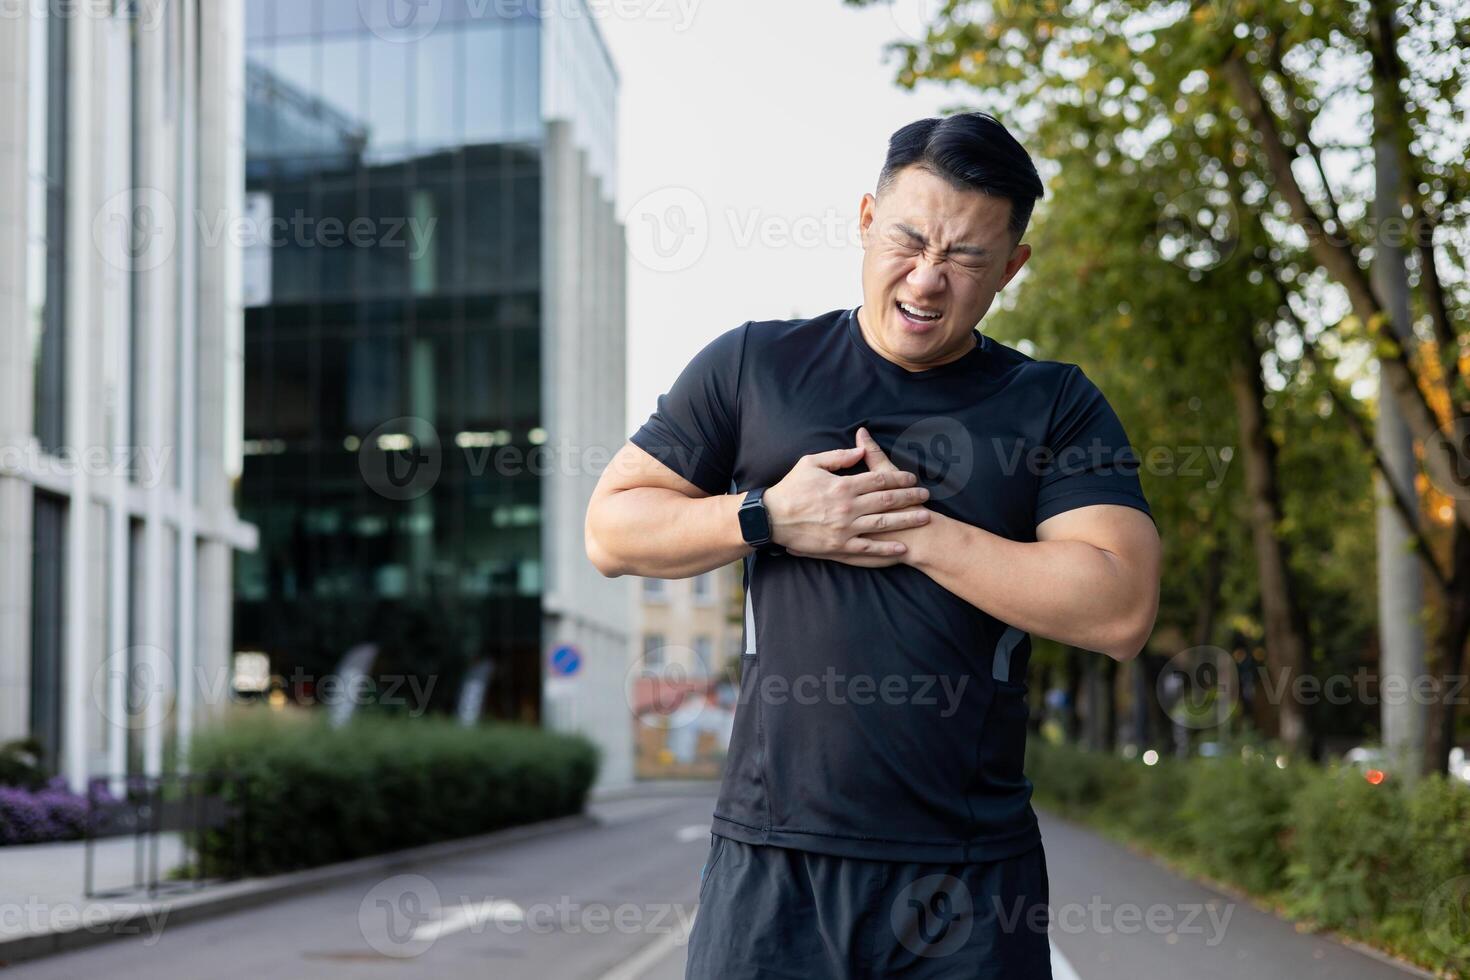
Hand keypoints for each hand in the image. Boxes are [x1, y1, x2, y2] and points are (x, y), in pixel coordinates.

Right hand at [763, 444, 930, 560]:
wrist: (771, 518)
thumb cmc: (790, 488)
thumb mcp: (811, 463)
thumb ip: (838, 456)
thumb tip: (860, 449)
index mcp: (843, 485)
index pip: (879, 479)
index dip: (899, 477)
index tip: (912, 478)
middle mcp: (848, 507)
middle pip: (887, 500)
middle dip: (910, 497)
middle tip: (926, 495)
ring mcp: (845, 528)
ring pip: (884, 523)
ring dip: (907, 520)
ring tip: (924, 517)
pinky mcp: (839, 546)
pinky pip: (868, 548)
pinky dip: (886, 548)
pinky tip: (902, 547)